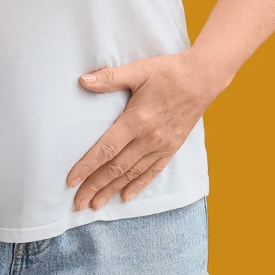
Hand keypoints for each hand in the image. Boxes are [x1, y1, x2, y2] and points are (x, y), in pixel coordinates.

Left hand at [67, 50, 228, 209]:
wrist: (203, 78)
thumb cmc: (169, 72)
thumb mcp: (138, 70)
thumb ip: (110, 78)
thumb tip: (82, 80)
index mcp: (136, 120)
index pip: (106, 149)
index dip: (87, 167)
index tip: (71, 182)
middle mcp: (148, 138)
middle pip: (116, 168)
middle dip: (94, 187)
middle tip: (78, 203)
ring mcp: (161, 145)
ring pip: (132, 173)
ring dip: (112, 190)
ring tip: (95, 204)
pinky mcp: (172, 147)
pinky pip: (153, 171)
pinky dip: (138, 185)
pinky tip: (125, 197)